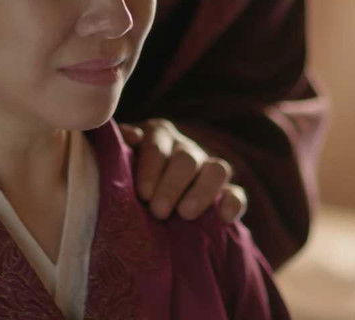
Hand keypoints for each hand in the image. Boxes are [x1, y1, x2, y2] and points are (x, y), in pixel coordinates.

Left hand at [120, 119, 246, 223]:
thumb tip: (130, 135)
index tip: (143, 194)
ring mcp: (208, 168)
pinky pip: (236, 193)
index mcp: (157, 135)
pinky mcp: (225, 192)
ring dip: (202, 192)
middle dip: (172, 186)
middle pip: (186, 159)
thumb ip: (119, 147)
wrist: (144, 208)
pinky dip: (232, 204)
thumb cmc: (125, 181)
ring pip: (217, 170)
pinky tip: (223, 218)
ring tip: (186, 214)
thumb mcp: (118, 161)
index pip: (157, 145)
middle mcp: (185, 148)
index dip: (151, 169)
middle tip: (158, 211)